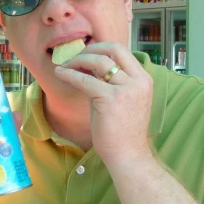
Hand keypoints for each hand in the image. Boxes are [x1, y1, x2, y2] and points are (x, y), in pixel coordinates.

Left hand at [54, 42, 153, 168]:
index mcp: (143, 79)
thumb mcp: (120, 99)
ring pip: (98, 60)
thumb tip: (85, 65)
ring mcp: (126, 89)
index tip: (84, 55)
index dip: (100, 49)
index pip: (121, 51)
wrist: (128, 155)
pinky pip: (85, 79)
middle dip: (90, 49)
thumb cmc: (122, 130)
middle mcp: (138, 81)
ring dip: (77, 60)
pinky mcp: (111, 99)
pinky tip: (60, 74)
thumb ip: (107, 81)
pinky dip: (70, 74)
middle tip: (73, 57)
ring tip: (64, 66)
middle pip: (113, 48)